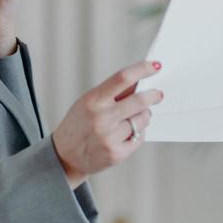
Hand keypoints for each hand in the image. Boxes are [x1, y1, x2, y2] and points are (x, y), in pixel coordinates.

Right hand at [51, 59, 163, 187]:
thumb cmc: (78, 125)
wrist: (64, 157)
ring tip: (136, 117)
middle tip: (158, 94)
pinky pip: (139, 137)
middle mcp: (102, 118)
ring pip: (142, 120)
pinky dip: (138, 133)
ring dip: (144, 116)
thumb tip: (139, 81)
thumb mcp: (88, 103)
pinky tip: (128, 133)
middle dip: (153, 95)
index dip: (142, 69)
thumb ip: (112, 93)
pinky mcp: (116, 154)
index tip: (156, 65)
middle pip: (139, 101)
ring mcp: (109, 137)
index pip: (123, 78)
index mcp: (93, 100)